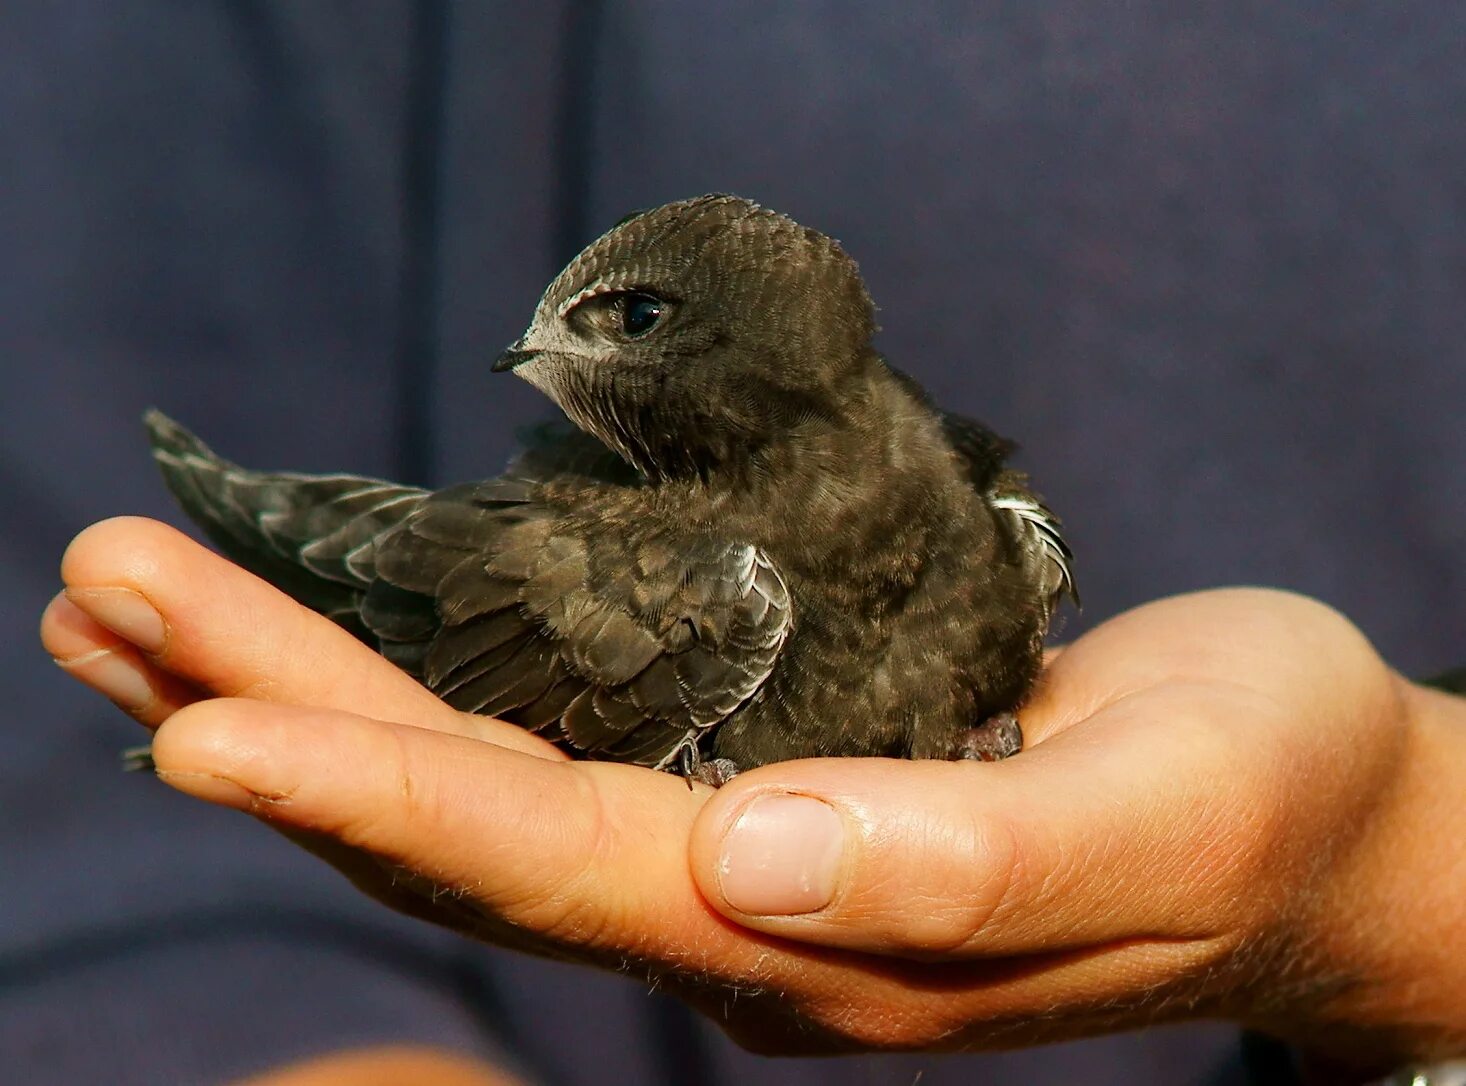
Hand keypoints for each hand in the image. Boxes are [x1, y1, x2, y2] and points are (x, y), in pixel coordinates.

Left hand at [43, 517, 1465, 1073]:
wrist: (1312, 811)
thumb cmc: (1264, 799)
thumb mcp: (1164, 817)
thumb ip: (973, 861)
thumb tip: (760, 857)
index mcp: (825, 945)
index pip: (556, 873)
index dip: (375, 802)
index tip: (191, 727)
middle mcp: (749, 910)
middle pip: (465, 822)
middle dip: (274, 714)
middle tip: (103, 590)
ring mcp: (743, 848)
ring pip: (478, 776)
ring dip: (304, 688)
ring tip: (139, 604)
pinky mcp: (762, 768)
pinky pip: (550, 727)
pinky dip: (421, 672)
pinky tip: (338, 625)